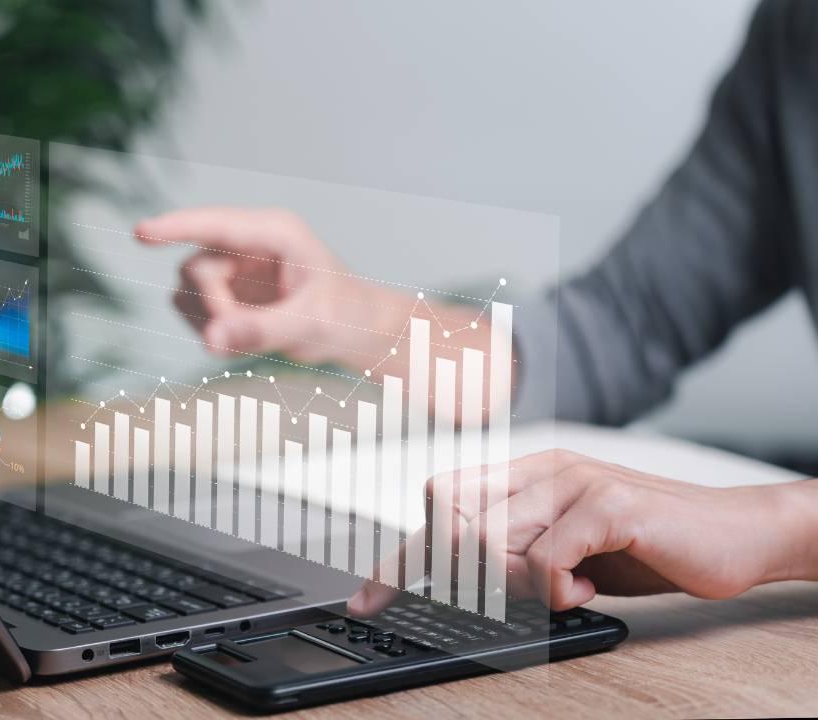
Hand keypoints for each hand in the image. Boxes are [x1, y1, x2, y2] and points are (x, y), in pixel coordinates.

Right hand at [134, 207, 407, 365]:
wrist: (356, 329)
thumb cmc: (345, 315)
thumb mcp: (310, 323)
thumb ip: (261, 330)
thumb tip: (210, 340)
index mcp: (274, 232)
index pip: (214, 225)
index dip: (175, 228)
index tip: (140, 233)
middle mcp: (246, 244)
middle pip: (195, 269)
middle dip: (214, 308)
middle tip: (248, 334)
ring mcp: (232, 267)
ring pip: (186, 291)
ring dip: (210, 321)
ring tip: (255, 335)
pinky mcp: (224, 292)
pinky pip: (191, 311)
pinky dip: (210, 331)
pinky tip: (244, 338)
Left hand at [348, 449, 816, 615]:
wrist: (733, 533)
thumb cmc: (644, 544)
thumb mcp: (564, 552)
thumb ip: (516, 556)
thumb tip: (461, 581)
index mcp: (524, 476)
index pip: (439, 503)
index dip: (398, 557)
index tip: (367, 599)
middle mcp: (541, 469)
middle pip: (450, 521)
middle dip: (464, 573)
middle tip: (515, 590)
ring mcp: (573, 480)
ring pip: (490, 541)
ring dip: (517, 584)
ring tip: (563, 587)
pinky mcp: (608, 502)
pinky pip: (547, 558)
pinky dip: (558, 590)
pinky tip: (587, 586)